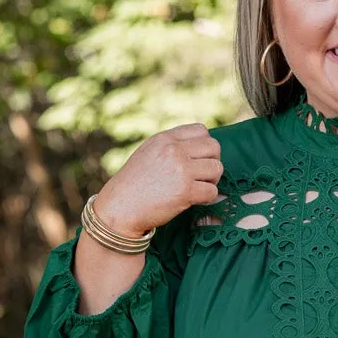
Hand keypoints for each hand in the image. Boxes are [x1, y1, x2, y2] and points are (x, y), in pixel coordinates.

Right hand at [94, 122, 222, 235]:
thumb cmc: (134, 184)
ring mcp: (181, 170)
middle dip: (212, 162)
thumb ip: (170, 146)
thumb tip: (197, 148)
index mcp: (165, 139)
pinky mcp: (185, 191)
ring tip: (198, 188)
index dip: (205, 146)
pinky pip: (212, 191)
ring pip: (217, 168)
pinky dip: (208, 198)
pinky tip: (195, 200)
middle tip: (203, 176)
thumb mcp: (148, 152)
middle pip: (214, 147)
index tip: (198, 160)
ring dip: (212, 181)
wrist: (120, 207)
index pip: (201, 131)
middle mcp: (174, 150)